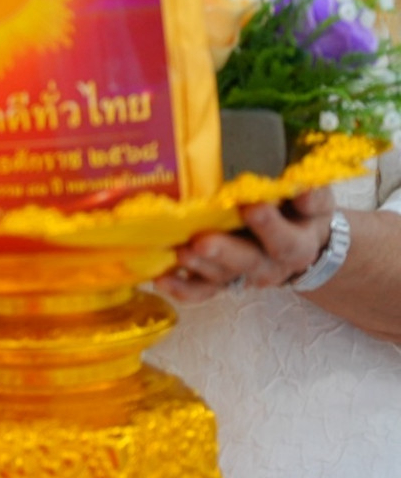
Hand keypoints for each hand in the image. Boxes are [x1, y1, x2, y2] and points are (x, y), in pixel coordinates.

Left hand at [161, 187, 336, 302]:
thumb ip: (311, 197)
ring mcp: (241, 275)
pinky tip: (160, 279)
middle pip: (247, 262)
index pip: (285, 241)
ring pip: (220, 276)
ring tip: (180, 252)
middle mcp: (269, 266)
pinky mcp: (219, 281)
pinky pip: (201, 290)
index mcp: (297, 246)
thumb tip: (303, 188)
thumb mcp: (316, 204)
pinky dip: (181, 287)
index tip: (252, 206)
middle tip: (203, 241)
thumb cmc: (302, 213)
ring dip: (198, 265)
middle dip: (224, 251)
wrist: (300, 242)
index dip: (270, 226)